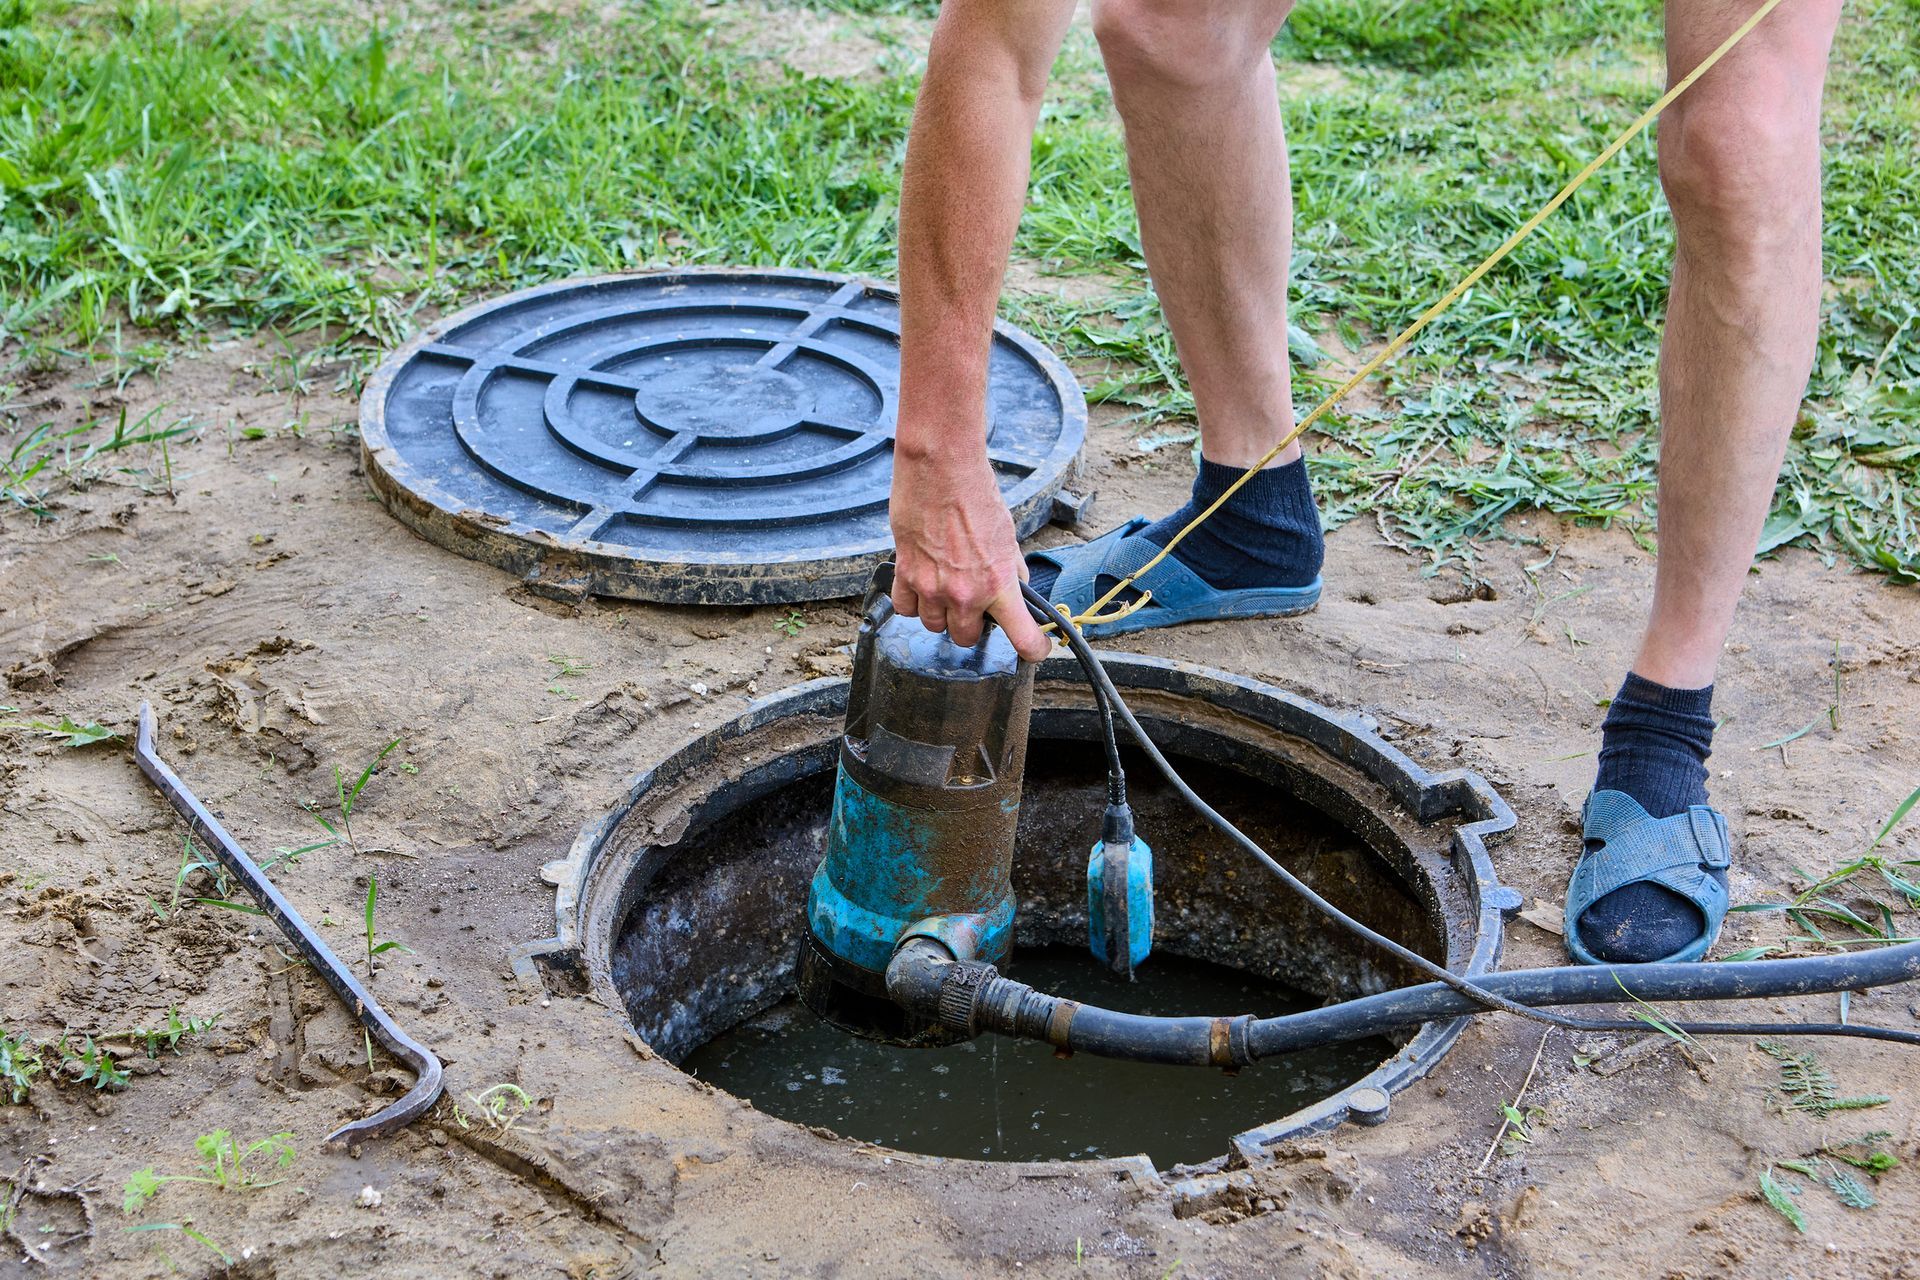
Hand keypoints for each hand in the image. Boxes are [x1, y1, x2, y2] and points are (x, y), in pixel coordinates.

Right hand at [888, 453, 1051, 661]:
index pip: (1024, 639)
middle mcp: (965, 594)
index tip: (1034, 648)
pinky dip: (913, 602)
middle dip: (971, 626)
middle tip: (973, 604)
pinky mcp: (906, 575)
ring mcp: (932, 588)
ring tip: (944, 590)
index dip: (1033, 649)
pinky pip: (906, 608)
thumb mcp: (1007, 536)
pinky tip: (921, 585)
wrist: (942, 470)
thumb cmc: (976, 495)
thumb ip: (1011, 570)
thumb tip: (1017, 588)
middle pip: (965, 638)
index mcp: (999, 585)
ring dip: (940, 614)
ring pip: (934, 626)